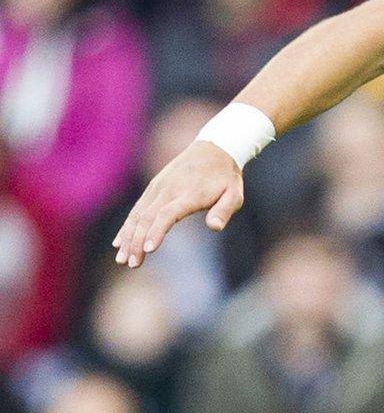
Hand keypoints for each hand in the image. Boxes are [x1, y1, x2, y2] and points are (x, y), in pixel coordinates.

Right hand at [112, 141, 243, 266]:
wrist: (214, 149)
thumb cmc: (226, 177)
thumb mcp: (235, 193)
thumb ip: (225, 210)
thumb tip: (214, 227)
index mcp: (189, 194)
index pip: (168, 214)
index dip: (157, 231)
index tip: (148, 249)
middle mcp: (168, 190)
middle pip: (147, 218)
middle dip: (136, 242)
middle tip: (131, 264)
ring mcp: (158, 188)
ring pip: (137, 215)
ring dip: (127, 237)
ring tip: (122, 259)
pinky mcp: (153, 188)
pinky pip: (137, 209)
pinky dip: (127, 226)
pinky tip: (119, 242)